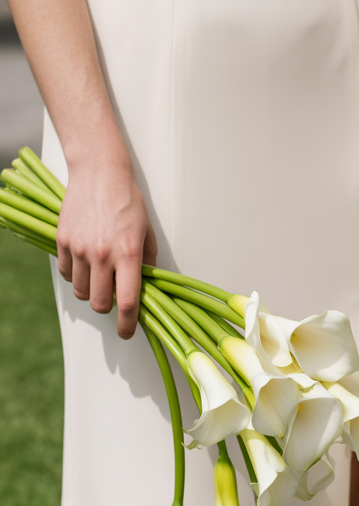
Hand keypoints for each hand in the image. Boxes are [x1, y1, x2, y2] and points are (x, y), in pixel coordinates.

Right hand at [56, 156, 157, 338]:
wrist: (99, 173)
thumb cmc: (128, 200)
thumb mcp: (147, 232)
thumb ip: (147, 262)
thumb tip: (147, 288)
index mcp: (128, 254)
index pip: (128, 303)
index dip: (129, 325)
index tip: (128, 332)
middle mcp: (102, 255)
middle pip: (101, 304)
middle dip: (109, 307)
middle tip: (115, 297)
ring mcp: (80, 249)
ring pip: (82, 292)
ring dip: (92, 291)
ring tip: (101, 276)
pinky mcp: (63, 242)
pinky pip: (68, 274)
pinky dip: (77, 276)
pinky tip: (86, 263)